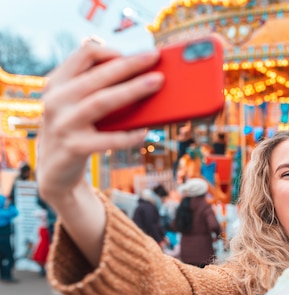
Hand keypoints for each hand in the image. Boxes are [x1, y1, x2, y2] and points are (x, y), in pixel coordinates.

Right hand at [37, 43, 163, 207]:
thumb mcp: (76, 106)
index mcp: (57, 83)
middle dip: (130, 65)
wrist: (54, 171)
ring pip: (102, 101)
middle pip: (98, 76)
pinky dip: (128, 135)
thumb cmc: (76, 131)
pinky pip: (108, 139)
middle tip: (155, 57)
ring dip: (133, 89)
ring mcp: (63, 124)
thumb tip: (142, 75)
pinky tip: (145, 131)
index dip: (111, 52)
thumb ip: (96, 89)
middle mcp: (57, 100)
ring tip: (157, 82)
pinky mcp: (74, 148)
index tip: (134, 56)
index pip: (84, 54)